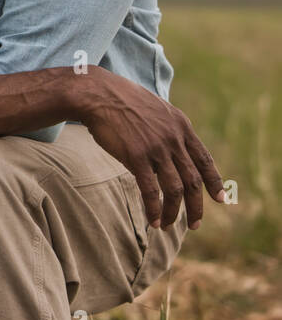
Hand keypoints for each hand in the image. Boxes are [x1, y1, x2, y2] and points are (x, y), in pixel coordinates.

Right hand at [78, 67, 224, 232]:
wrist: (97, 93)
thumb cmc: (121, 99)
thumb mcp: (155, 108)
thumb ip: (167, 128)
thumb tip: (170, 146)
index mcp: (181, 126)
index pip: (205, 160)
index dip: (214, 182)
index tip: (220, 199)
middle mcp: (174, 139)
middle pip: (194, 180)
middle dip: (197, 206)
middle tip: (196, 224)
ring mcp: (157, 148)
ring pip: (175, 189)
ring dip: (174, 212)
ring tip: (168, 225)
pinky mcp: (136, 156)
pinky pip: (151, 190)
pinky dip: (154, 208)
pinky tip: (153, 221)